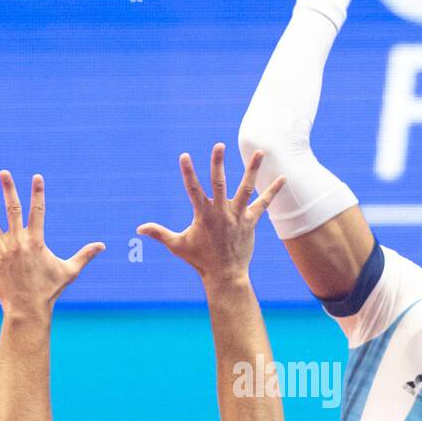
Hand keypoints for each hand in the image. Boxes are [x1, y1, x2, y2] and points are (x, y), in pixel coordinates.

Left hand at [0, 171, 103, 312]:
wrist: (28, 309)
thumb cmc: (49, 290)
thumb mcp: (69, 271)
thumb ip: (85, 255)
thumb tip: (103, 245)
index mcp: (36, 241)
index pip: (38, 211)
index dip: (38, 193)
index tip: (37, 177)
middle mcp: (18, 242)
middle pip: (12, 210)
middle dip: (9, 190)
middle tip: (4, 172)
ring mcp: (2, 251)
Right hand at [138, 144, 284, 282]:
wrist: (225, 275)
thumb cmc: (200, 260)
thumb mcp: (178, 246)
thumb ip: (159, 233)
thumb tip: (138, 229)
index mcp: (203, 215)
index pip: (193, 190)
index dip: (188, 173)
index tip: (185, 156)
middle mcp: (221, 212)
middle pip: (219, 183)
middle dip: (218, 164)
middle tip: (219, 145)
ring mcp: (237, 216)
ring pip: (246, 188)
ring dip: (252, 170)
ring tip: (259, 151)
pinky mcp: (250, 222)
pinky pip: (263, 204)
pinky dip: (273, 191)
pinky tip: (283, 178)